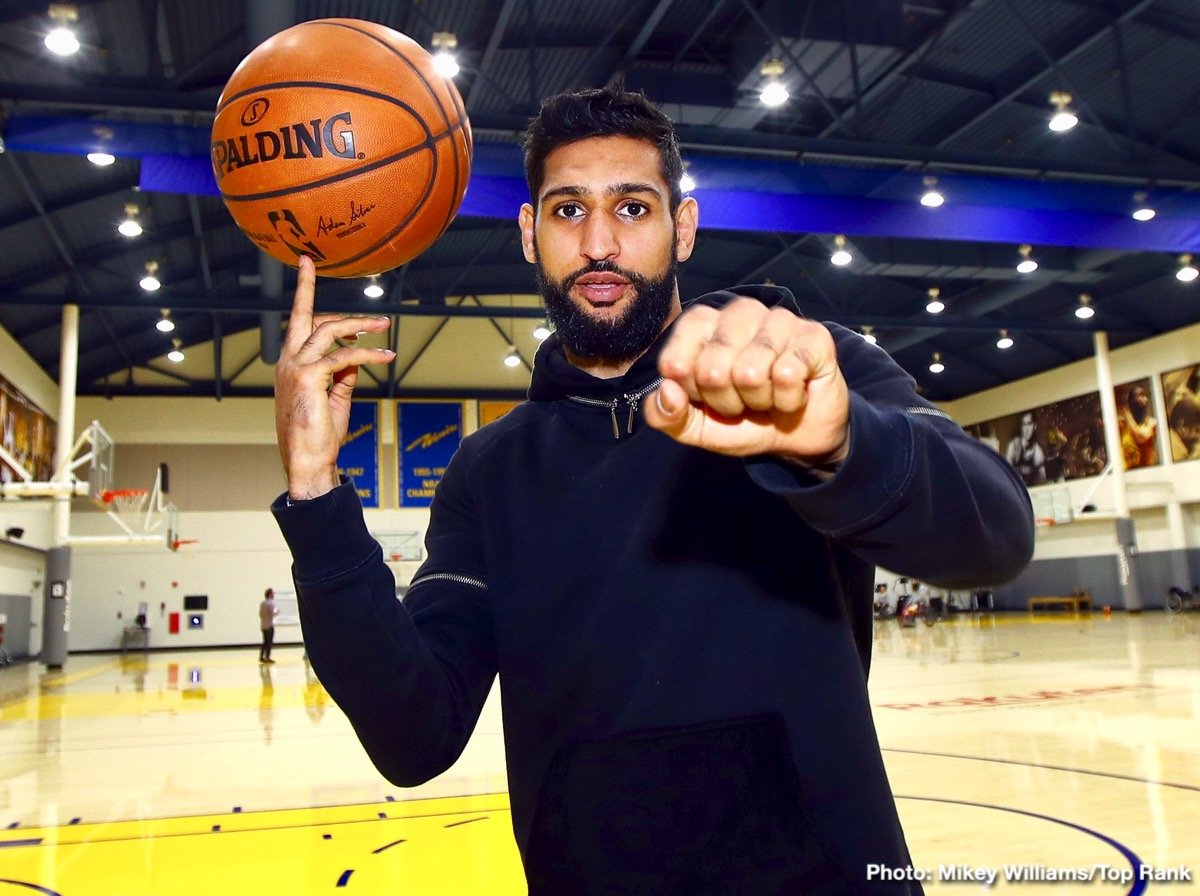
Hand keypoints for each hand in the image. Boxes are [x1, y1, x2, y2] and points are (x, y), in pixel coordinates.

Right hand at [274, 256, 394, 499]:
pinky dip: (368, 354)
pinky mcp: (309, 376)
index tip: (306, 262)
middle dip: (346, 312)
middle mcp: (288, 360)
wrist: (307, 462)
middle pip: (313, 318)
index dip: (304, 289)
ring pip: (330, 331)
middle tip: (380, 318)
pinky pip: (345, 356)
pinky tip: (386, 357)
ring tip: (386, 327)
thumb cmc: (319, 434)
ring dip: (361, 326)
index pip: (298, 320)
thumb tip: (357, 354)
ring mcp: (295, 366)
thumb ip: (344, 373)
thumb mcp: (335, 397)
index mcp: (290, 363)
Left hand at [643, 298, 849, 470]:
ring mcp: (778, 319)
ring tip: (768, 395)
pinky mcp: (813, 335)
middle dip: (726, 403)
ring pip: (750, 373)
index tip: (708, 397)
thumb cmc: (743, 420)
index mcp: (701, 324)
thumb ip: (665, 415)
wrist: (798, 436)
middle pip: (711, 371)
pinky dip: (788, 400)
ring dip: (759, 401)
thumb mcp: (695, 427)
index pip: (675, 362)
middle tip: (744, 400)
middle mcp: (739, 312)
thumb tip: (668, 391)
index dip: (691, 394)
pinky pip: (787, 376)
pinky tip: (794, 393)